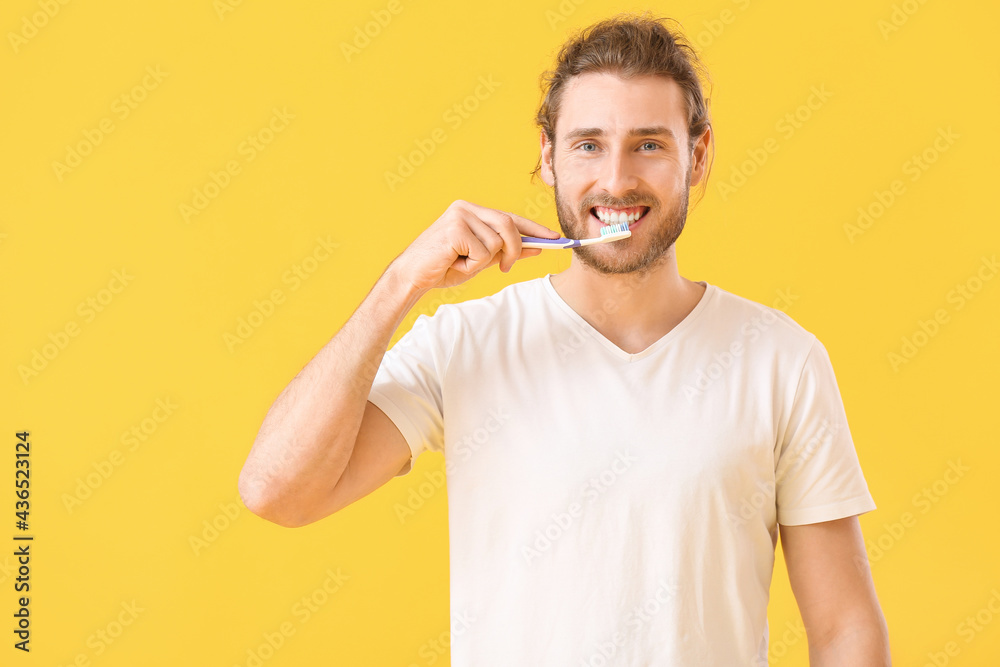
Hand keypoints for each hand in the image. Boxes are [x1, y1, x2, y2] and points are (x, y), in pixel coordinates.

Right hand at [392, 199, 560, 291]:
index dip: (534, 227)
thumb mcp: (480, 260)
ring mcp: (459, 215)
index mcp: (471, 211)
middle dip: (515, 248)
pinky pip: (482, 251)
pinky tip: (454, 263)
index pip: (509, 216)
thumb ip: (506, 251)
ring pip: (496, 241)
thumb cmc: (442, 268)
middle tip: (505, 267)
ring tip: (462, 264)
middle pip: (508, 224)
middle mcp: (466, 207)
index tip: (555, 237)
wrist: (412, 277)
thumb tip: (537, 247)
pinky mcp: (454, 228)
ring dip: (484, 261)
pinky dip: (472, 265)